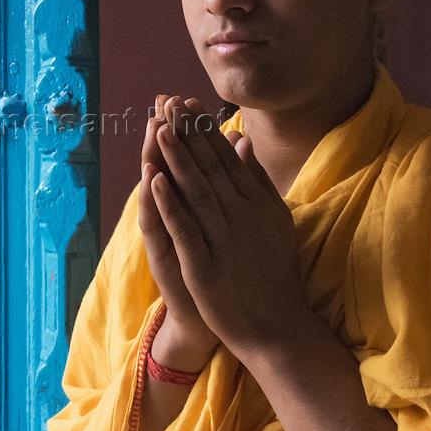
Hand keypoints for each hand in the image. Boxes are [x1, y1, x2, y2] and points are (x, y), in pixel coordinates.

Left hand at [149, 96, 304, 356]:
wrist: (275, 327)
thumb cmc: (274, 273)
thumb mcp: (275, 220)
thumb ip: (258, 181)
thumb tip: (243, 142)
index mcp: (257, 203)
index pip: (226, 158)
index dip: (205, 130)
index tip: (188, 104)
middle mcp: (242, 216)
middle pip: (209, 168)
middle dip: (188, 134)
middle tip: (169, 103)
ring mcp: (223, 240)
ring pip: (195, 192)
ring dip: (176, 159)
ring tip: (159, 129)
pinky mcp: (204, 265)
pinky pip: (184, 228)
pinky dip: (169, 203)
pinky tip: (154, 180)